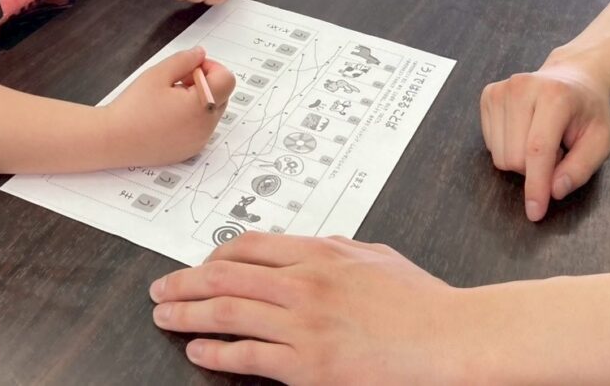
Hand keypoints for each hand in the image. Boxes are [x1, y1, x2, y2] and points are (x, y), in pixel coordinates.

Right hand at [100, 47, 234, 166]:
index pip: (227, 80)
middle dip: (205, 83)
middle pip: (222, 96)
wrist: (112, 140)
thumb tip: (200, 54)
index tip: (191, 68)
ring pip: (211, 112)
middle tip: (176, 82)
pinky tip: (167, 117)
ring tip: (169, 101)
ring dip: (198, 101)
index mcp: (201, 106)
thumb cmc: (133, 107)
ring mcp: (198, 141)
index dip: (211, 68)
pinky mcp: (189, 151)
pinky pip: (201, 129)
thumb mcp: (158, 74)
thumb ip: (185, 59)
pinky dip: (191, 119)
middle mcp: (205, 127)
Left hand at [151, 233, 471, 384]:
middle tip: (161, 289)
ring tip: (165, 317)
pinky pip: (248, 355)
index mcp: (320, 251)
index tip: (198, 266)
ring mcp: (304, 323)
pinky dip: (216, 351)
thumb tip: (311, 248)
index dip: (213, 256)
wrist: (448, 339)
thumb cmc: (420, 302)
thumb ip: (336, 251)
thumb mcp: (374, 256)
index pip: (248, 247)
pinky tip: (199, 350)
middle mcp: (305, 282)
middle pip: (225, 276)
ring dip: (187, 315)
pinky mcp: (308, 364)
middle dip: (184, 283)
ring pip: (227, 313)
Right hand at [480, 64, 609, 220]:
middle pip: (514, 157)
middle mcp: (522, 87)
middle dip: (535, 170)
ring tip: (542, 140)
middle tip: (557, 152)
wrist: (574, 77)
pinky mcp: (488, 95)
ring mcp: (501, 89)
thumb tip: (553, 192)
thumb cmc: (588, 112)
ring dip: (522, 160)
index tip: (535, 212)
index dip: (535, 185)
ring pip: (499, 155)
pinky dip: (508, 148)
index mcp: (555, 96)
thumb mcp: (600, 142)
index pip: (537, 149)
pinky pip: (489, 145)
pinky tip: (525, 132)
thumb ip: (580, 169)